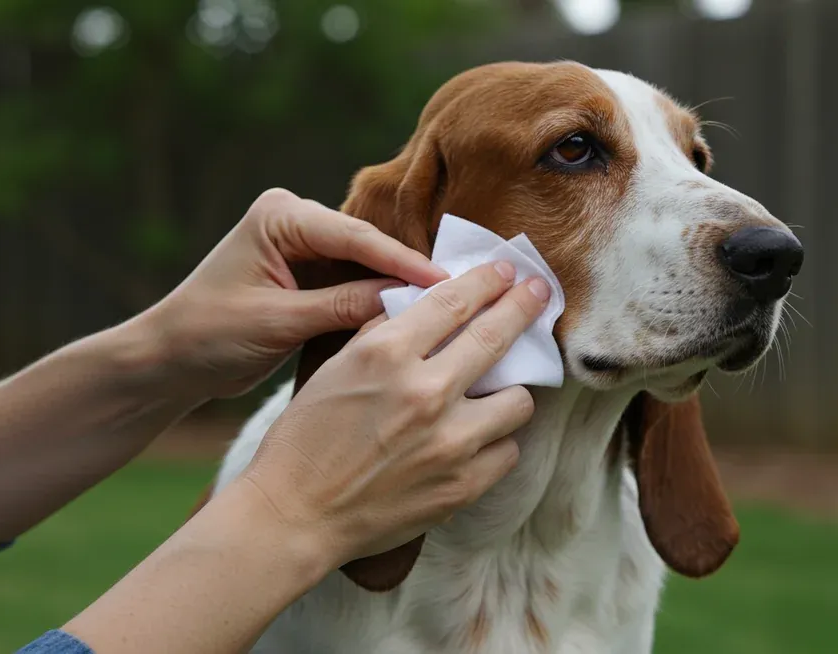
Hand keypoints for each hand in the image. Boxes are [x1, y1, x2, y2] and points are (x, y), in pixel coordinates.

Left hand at [137, 188, 447, 399]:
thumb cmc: (208, 336)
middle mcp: (295, 220)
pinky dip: (380, 301)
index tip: (446, 283)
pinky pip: (357, 282)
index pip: (355, 237)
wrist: (169, 360)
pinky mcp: (311, 274)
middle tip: (464, 291)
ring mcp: (305, 246)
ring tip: (451, 305)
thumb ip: (341, 306)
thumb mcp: (278, 322)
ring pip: (367, 264)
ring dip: (400, 287)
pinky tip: (418, 317)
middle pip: (368, 245)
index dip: (403, 261)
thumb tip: (406, 301)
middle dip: (409, 271)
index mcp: (280, 217)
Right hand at [236, 261, 551, 566]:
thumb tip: (426, 304)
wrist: (296, 514)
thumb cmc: (306, 439)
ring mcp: (450, 442)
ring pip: (519, 401)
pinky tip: (480, 440)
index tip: (505, 271)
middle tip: (540, 291)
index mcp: (387, 355)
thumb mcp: (335, 367)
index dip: (486, 281)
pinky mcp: (462, 485)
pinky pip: (508, 452)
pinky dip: (497, 443)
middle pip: (497, 336)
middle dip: (525, 306)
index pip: (453, 301)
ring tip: (499, 392)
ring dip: (512, 391)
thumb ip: (383, 332)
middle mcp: (425, 393)